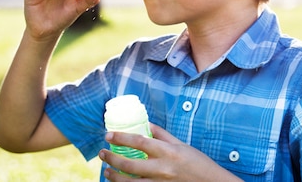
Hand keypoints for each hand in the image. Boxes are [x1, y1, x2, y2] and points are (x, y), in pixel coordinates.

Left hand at [99, 124, 242, 181]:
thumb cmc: (199, 164)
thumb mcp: (182, 145)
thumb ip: (164, 135)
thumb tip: (148, 125)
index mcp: (168, 152)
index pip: (139, 142)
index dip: (121, 138)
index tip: (108, 135)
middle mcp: (162, 169)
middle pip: (130, 164)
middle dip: (112, 159)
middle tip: (102, 153)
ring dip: (115, 177)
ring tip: (107, 172)